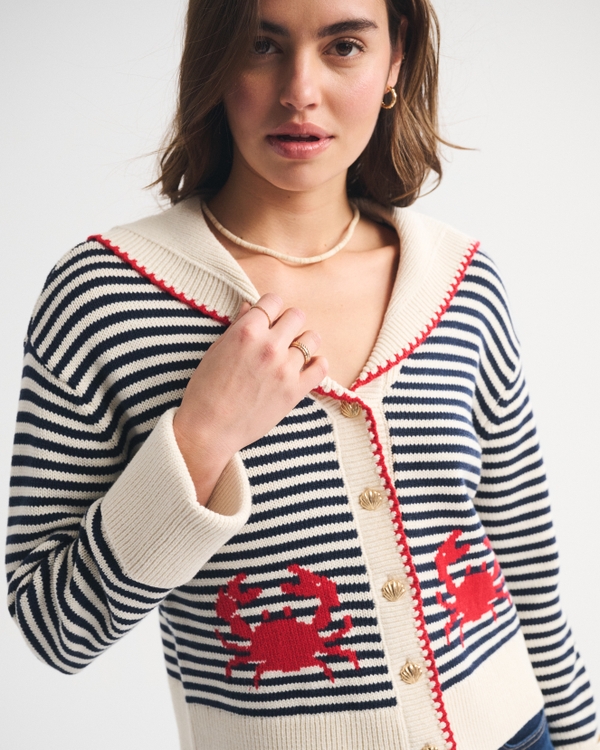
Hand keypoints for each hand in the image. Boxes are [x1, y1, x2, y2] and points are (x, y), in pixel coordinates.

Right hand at [172, 294, 327, 504]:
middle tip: (280, 337)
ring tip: (292, 355)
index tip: (268, 320)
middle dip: (288, 323)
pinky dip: (317, 364)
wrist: (209, 429)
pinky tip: (306, 368)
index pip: (273, 301)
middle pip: (297, 315)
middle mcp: (269, 346)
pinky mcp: (296, 390)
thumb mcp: (216, 351)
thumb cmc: (205, 390)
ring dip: (303, 343)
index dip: (271, 308)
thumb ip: (237, 327)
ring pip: (312, 339)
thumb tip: (251, 308)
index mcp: (246, 332)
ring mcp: (285, 368)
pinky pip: (322, 367)